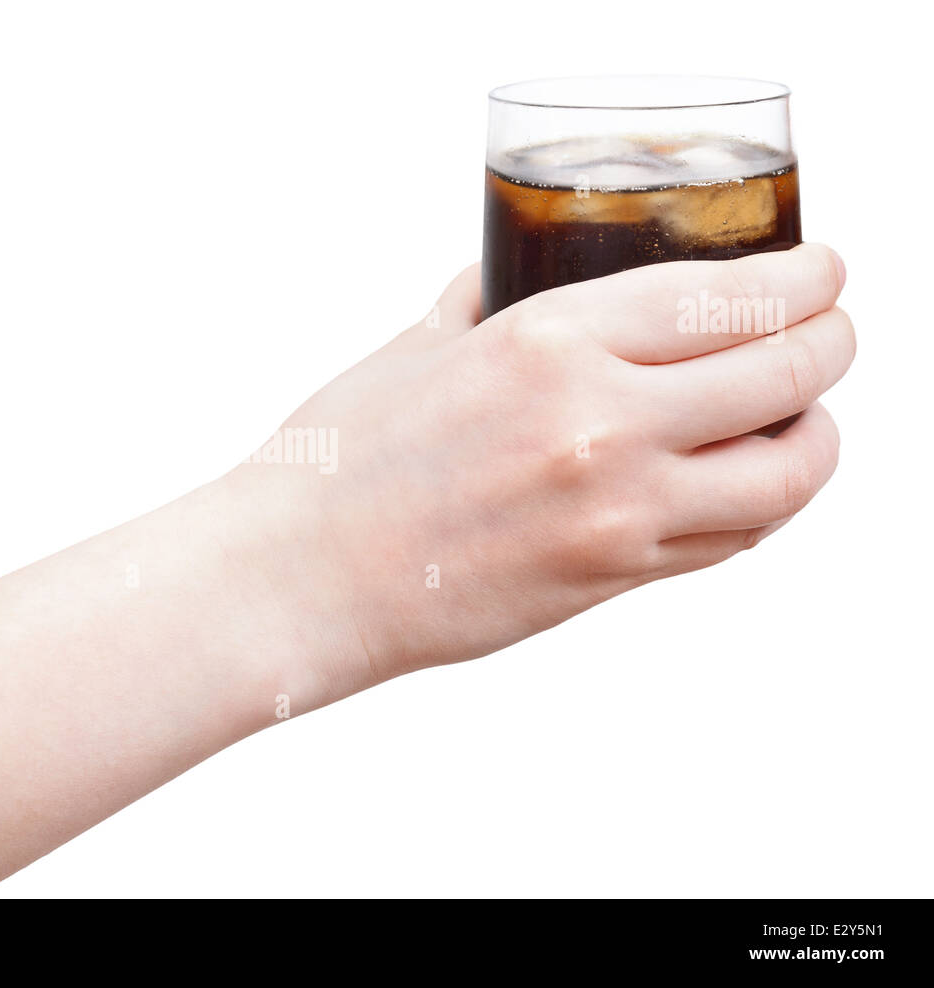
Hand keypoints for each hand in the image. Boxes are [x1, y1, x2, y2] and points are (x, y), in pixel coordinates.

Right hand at [225, 244, 852, 701]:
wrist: (300, 574)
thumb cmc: (340, 460)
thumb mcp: (417, 346)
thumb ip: (484, 297)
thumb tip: (518, 270)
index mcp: (548, 341)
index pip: (736, 295)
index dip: (810, 279)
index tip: (824, 272)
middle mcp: (599, 422)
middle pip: (790, 374)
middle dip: (833, 344)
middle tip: (828, 335)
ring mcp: (614, 512)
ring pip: (788, 473)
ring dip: (815, 437)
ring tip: (798, 420)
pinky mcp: (610, 579)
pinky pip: (733, 541)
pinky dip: (761, 504)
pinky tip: (740, 483)